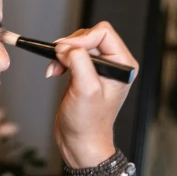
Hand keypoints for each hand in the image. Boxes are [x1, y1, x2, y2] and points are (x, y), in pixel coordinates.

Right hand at [47, 22, 137, 167]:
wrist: (80, 142)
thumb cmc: (89, 124)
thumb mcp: (86, 89)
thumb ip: (79, 62)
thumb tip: (66, 46)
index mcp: (122, 64)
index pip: (103, 33)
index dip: (82, 39)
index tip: (66, 51)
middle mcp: (113, 64)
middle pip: (89, 36)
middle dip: (70, 46)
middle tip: (59, 61)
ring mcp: (99, 68)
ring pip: (78, 44)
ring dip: (62, 54)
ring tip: (55, 69)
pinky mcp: (85, 73)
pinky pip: (71, 55)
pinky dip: (59, 61)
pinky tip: (54, 72)